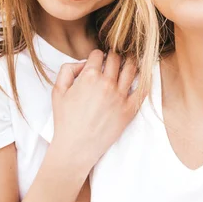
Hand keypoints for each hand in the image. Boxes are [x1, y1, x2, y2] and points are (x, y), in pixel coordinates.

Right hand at [51, 50, 143, 170]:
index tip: (97, 60)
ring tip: (128, 63)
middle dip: (113, 56)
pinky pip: (142, 90)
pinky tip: (142, 76)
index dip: (96, 55)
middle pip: (116, 58)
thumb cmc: (65, 120)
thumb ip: (67, 69)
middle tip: (112, 59)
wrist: (76, 147)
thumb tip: (84, 63)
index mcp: (89, 76)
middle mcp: (106, 83)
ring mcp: (120, 96)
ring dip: (130, 62)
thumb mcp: (57, 90)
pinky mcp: (129, 110)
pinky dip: (144, 79)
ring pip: (132, 69)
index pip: (98, 54)